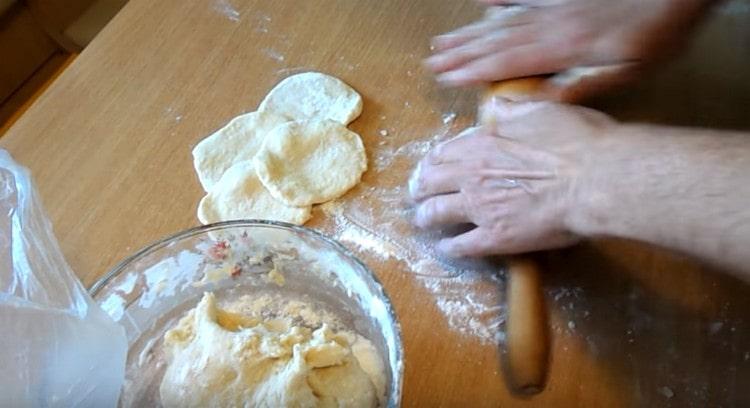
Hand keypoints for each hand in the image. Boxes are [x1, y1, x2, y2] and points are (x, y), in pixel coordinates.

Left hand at [409, 98, 616, 256]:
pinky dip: (449, 247)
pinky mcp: (494, 237)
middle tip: (416, 195)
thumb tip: (497, 103)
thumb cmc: (578, 141)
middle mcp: (472, 174)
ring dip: (425, 218)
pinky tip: (446, 248)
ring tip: (422, 222)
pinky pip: (460, 245)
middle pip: (429, 183)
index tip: (429, 168)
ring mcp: (480, 207)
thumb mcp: (544, 109)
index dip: (432, 162)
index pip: (442, 153)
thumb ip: (514, 108)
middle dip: (419, 189)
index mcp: (483, 143)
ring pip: (435, 213)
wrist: (596, 178)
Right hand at [425, 0, 711, 98]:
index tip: (447, 78)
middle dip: (461, 53)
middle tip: (432, 62)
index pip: (507, 62)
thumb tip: (539, 104)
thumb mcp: (628, 71)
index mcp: (563, 47)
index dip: (474, 71)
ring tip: (444, 40)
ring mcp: (554, 5)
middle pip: (496, 41)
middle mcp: (550, 24)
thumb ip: (582, 87)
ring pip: (503, 20)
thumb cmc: (657, 32)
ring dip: (471, 32)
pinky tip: (484, 1)